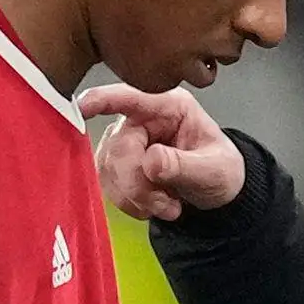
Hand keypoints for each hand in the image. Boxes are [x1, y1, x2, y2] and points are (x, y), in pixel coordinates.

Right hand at [80, 83, 245, 220]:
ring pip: (109, 170)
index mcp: (169, 106)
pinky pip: (108, 185)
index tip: (83, 106)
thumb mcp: (215, 169)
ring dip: (136, 197)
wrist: (217, 192)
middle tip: (166, 203)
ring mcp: (126, 141)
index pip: (131, 97)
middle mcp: (142, 119)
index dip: (103, 100)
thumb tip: (152, 161)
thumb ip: (184, 165)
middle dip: (139, 184)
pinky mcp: (116, 164)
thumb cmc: (220, 169)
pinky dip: (130, 203)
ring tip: (168, 206)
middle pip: (118, 148)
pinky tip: (153, 206)